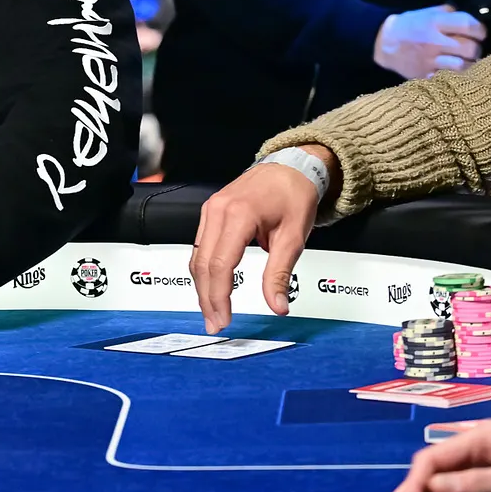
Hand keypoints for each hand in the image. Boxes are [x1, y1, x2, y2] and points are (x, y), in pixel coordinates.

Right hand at [190, 148, 332, 333]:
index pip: (221, 264)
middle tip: (215, 323)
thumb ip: (281, 273)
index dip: (220, 296)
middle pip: (203, 264)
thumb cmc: (294, 196)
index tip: (225, 319)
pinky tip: (211, 288)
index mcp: (239, 215)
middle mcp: (218, 211)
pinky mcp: (210, 213)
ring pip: (196, 257)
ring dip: (202, 287)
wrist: (289, 168)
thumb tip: (278, 305)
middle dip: (207, 298)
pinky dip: (204, 271)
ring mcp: (210, 210)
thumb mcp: (294, 237)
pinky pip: (199, 247)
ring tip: (212, 312)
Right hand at [374, 6, 486, 79]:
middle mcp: (434, 41)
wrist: (382, 43)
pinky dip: (453, 74)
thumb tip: (469, 19)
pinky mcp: (424, 74)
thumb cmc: (408, 25)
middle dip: (475, 48)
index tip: (478, 33)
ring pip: (463, 65)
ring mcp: (429, 60)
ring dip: (468, 63)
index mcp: (435, 23)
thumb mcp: (426, 12)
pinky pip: (448, 77)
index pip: (468, 25)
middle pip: (470, 48)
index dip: (480, 30)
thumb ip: (448, 13)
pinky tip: (453, 70)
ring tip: (465, 60)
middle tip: (472, 48)